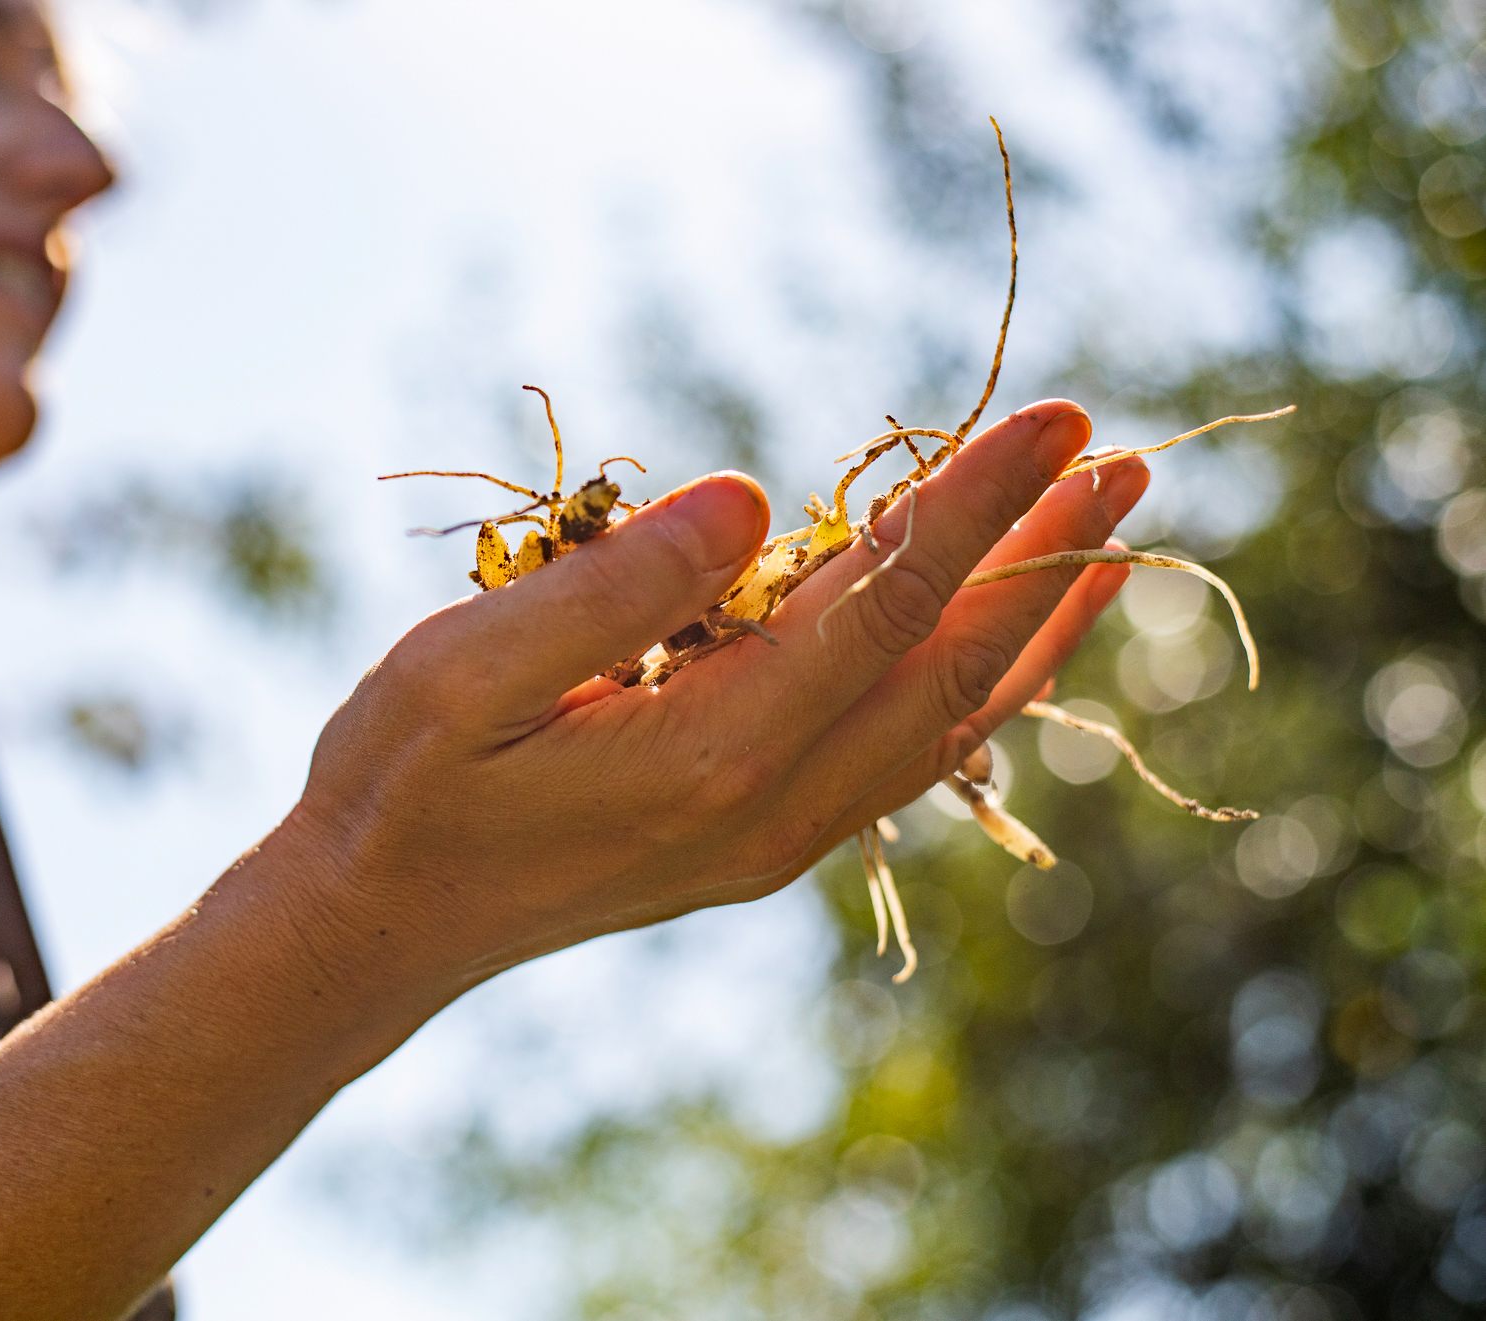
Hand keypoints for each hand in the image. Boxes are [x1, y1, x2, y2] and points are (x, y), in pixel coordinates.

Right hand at [288, 400, 1147, 983]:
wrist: (373, 931)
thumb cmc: (398, 785)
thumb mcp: (465, 671)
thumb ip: (614, 587)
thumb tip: (752, 500)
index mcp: (708, 750)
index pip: (885, 604)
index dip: (978, 504)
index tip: (1061, 421)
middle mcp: (768, 806)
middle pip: (947, 670)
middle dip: (1043, 560)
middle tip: (1126, 464)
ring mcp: (770, 839)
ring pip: (943, 731)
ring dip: (1029, 635)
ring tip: (1106, 553)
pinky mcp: (754, 846)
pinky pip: (900, 764)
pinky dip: (972, 696)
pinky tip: (995, 655)